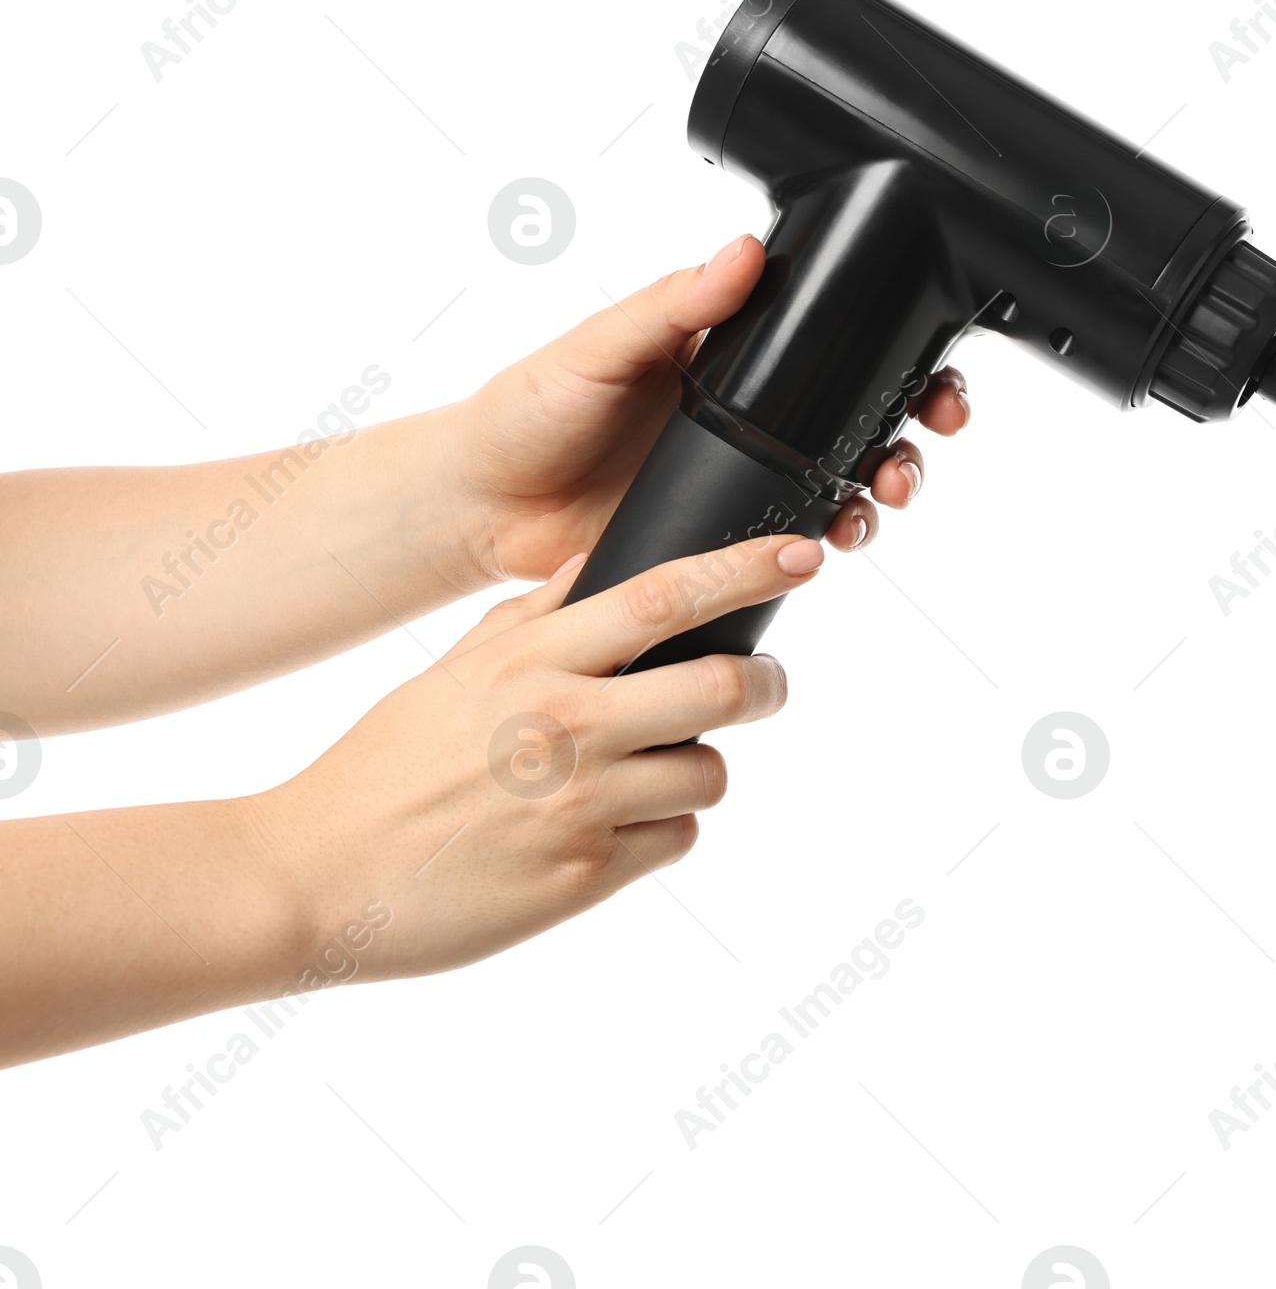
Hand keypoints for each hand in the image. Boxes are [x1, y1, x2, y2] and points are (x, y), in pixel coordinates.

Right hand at [255, 533, 825, 981]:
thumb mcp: (451, 669)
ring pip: (709, 774)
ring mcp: (580, 806)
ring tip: (650, 769)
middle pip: (722, 687)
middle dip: (766, 684)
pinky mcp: (584, 878)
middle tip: (766, 684)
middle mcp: (566, 726)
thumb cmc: (384, 764)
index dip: (744, 570)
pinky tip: (611, 825)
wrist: (317, 874)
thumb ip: (531, 613)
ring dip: (699, 766)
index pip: (663, 596)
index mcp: (531, 661)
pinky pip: (673, 839)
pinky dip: (662, 828)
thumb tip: (598, 563)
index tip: (800, 555)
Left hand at [441, 235, 971, 582]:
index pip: (831, 336)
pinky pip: (796, 530)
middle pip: (860, 408)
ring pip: (843, 473)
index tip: (932, 361)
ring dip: (882, 481)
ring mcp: (743, 471)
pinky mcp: (725, 528)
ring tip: (884, 495)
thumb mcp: (599, 348)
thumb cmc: (528, 411)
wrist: (483, 506)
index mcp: (727, 350)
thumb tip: (742, 250)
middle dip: (912, 419)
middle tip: (935, 427)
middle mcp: (750, 409)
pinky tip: (837, 538)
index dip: (895, 347)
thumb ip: (670, 306)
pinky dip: (832, 534)